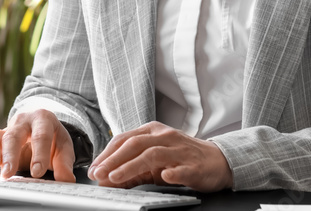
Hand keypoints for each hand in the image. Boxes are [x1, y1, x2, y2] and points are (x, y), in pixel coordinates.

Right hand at [0, 109, 75, 181]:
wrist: (41, 126)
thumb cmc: (52, 137)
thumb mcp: (63, 147)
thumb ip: (64, 163)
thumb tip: (67, 179)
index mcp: (43, 119)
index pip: (41, 135)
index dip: (39, 154)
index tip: (37, 171)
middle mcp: (22, 121)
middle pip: (14, 135)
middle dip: (10, 154)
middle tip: (9, 172)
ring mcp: (7, 129)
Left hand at [87, 122, 231, 191]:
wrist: (218, 161)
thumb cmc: (183, 158)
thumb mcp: (155, 161)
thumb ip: (132, 169)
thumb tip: (106, 179)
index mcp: (154, 131)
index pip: (125, 139)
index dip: (107, 154)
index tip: (93, 169)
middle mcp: (165, 137)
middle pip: (135, 144)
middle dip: (113, 160)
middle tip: (98, 174)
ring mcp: (180, 150)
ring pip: (153, 154)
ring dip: (132, 166)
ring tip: (115, 177)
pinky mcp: (194, 165)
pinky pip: (181, 168)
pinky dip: (172, 172)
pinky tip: (163, 177)